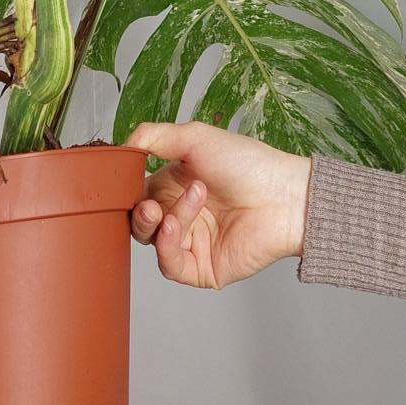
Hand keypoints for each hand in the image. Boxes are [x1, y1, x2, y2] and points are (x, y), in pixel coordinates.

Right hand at [126, 121, 310, 288]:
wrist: (282, 195)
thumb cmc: (246, 163)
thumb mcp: (195, 137)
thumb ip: (155, 136)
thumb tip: (123, 145)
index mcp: (176, 185)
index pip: (138, 194)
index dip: (129, 191)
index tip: (126, 183)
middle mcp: (181, 214)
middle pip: (141, 222)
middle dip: (140, 214)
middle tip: (152, 205)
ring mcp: (191, 242)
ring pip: (153, 242)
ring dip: (161, 222)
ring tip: (186, 203)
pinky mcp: (202, 268)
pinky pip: (170, 264)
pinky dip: (166, 245)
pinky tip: (175, 225)